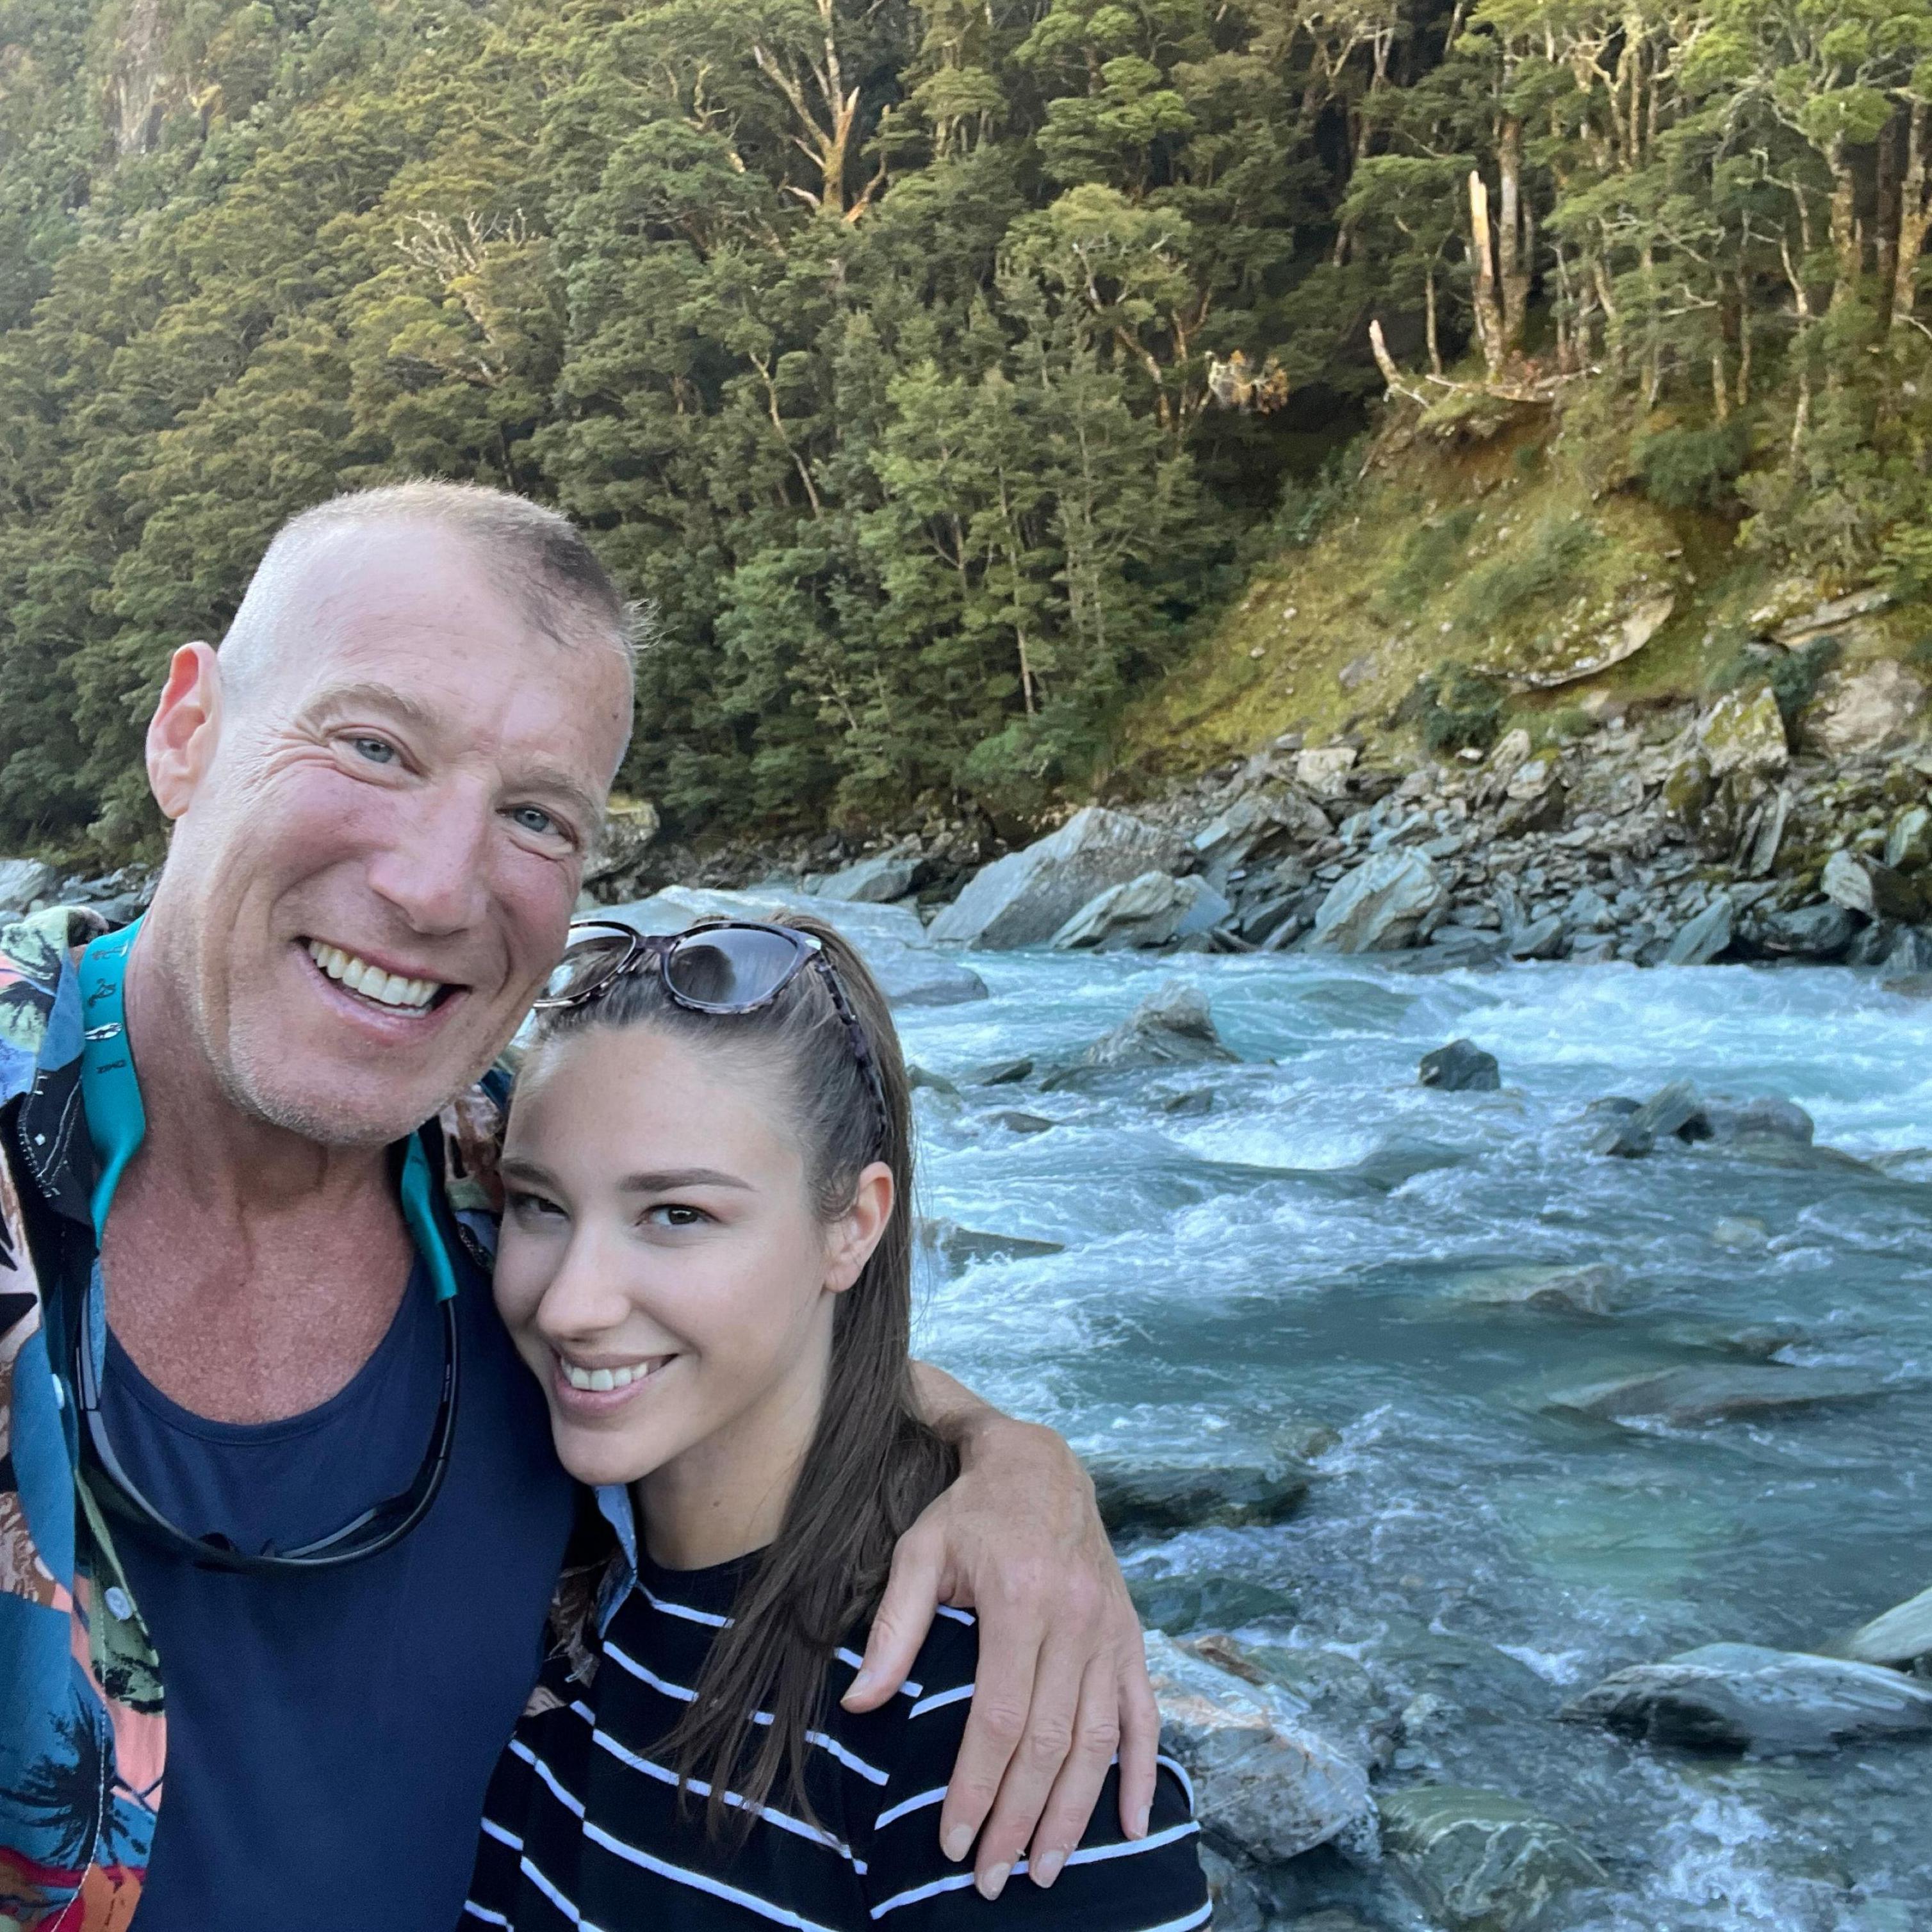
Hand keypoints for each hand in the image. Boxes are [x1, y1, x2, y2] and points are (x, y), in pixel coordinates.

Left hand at [841, 1413, 1156, 1896]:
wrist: (1041, 1462)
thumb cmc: (970, 1510)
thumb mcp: (919, 1550)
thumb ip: (894, 1627)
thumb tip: (860, 1702)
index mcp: (1020, 1600)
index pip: (999, 1718)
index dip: (978, 1786)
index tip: (953, 1840)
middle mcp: (1075, 1619)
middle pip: (1049, 1741)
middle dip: (1020, 1819)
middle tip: (992, 1879)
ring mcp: (1110, 1629)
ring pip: (1098, 1739)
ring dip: (1074, 1812)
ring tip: (1047, 1869)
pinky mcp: (1130, 1634)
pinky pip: (1142, 1712)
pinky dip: (1140, 1771)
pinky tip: (1131, 1825)